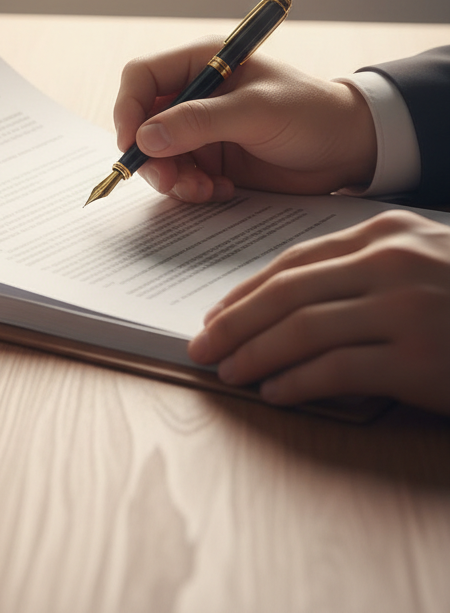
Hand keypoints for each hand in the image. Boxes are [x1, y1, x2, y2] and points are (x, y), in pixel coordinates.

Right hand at [113, 38, 377, 202]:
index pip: (141, 78)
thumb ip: (200, 122)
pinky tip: (221, 191)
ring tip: (203, 191)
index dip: (128, 108)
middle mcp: (194, 94)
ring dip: (172, 178)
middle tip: (169, 180)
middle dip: (151, 155)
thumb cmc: (312, 113)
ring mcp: (200, 129)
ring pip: (158, 155)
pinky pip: (181, 177)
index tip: (133, 143)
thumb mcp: (257, 112)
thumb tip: (146, 138)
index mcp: (201, 62)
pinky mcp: (210, 159)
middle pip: (142, 122)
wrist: (350, 149)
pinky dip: (192, 189)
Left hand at [187, 210, 449, 413]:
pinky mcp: (418, 359)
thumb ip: (365, 266)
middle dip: (233, 323)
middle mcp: (390, 263)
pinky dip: (297, 383)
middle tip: (202, 346)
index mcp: (386, 233)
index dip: (247, 291)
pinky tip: (275, 392)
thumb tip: (291, 297)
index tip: (218, 313)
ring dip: (254, 354)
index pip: (292, 261)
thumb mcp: (423, 258)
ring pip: (300, 331)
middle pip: (285, 294)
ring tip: (228, 372)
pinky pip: (336, 370)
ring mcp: (405, 309)